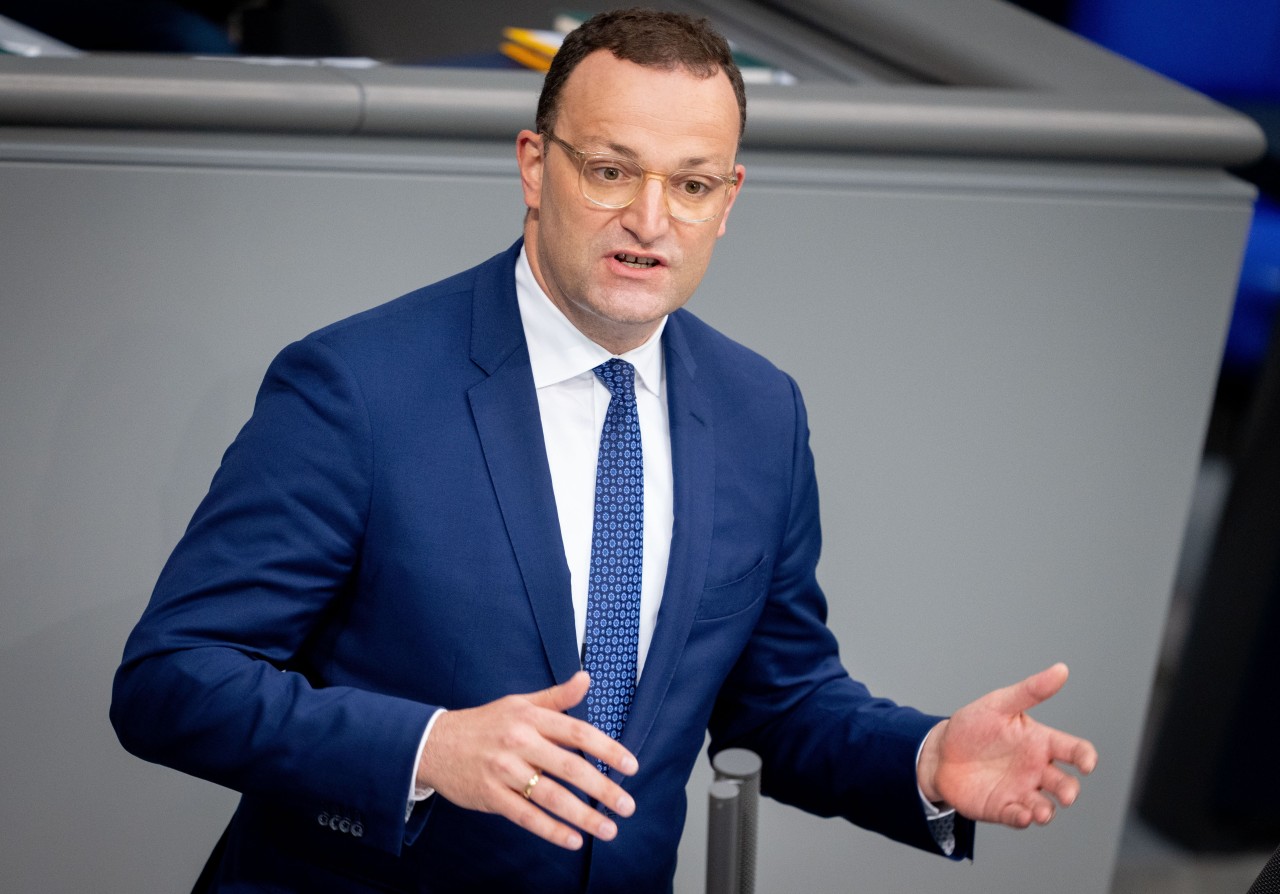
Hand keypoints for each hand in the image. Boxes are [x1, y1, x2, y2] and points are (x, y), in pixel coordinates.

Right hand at [416, 671, 638, 849]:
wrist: (434, 744)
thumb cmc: (485, 723)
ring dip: (583, 816)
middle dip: (603, 788)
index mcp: (530, 717)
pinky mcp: (490, 796)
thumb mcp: (519, 703)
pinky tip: (573, 840)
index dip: (608, 749)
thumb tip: (587, 678)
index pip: (578, 731)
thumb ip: (556, 697)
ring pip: (550, 796)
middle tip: (627, 806)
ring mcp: (504, 771)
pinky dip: (551, 830)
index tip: (631, 765)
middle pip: (569, 767)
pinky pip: (526, 816)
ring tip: (608, 829)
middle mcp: (519, 742)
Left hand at [917, 663, 1097, 827]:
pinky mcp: (1003, 808)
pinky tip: (1022, 815)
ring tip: (1040, 811)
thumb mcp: (999, 704)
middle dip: (1070, 791)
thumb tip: (1062, 669)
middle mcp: (1036, 769)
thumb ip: (1030, 691)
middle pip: (1065, 784)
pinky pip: (1020, 817)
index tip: (1086, 763)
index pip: (1075, 750)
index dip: (1086, 757)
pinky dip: (1024, 819)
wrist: (939, 752)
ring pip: (1046, 806)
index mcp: (1040, 742)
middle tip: (1067, 794)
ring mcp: (1021, 790)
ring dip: (1047, 811)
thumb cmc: (972, 726)